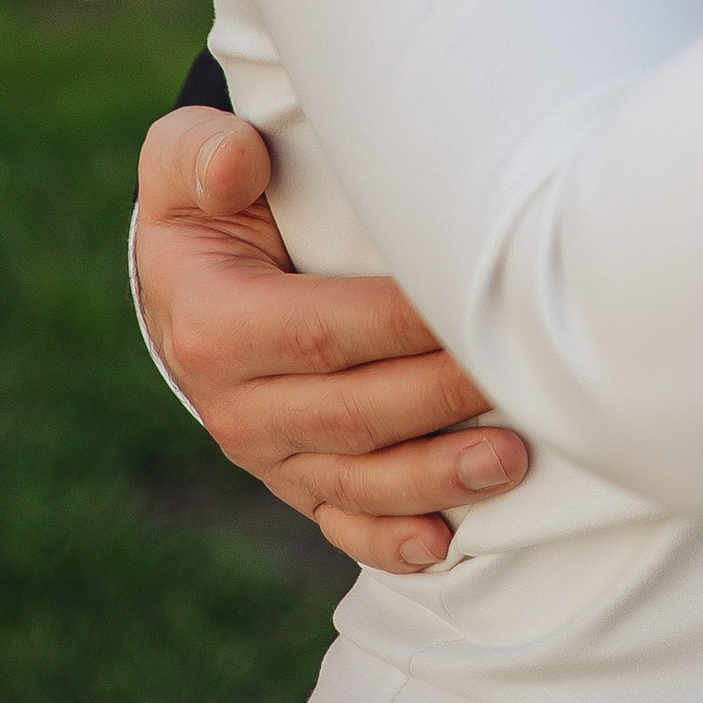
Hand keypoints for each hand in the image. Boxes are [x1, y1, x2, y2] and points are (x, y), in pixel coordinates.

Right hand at [134, 105, 528, 572]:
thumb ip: (203, 156)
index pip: (319, 330)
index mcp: (213, 324)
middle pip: (352, 411)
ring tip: (512, 460)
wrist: (191, 273)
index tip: (473, 298)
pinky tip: (446, 546)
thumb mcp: (183, 161)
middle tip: (518, 376)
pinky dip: (392, 540)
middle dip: (440, 398)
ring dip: (436, 478)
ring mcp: (268, 452)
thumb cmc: (209, 200)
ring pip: (356, 479)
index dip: (398, 324)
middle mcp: (235, 403)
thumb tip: (238, 161)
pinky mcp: (295, 478)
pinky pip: (342, 521)